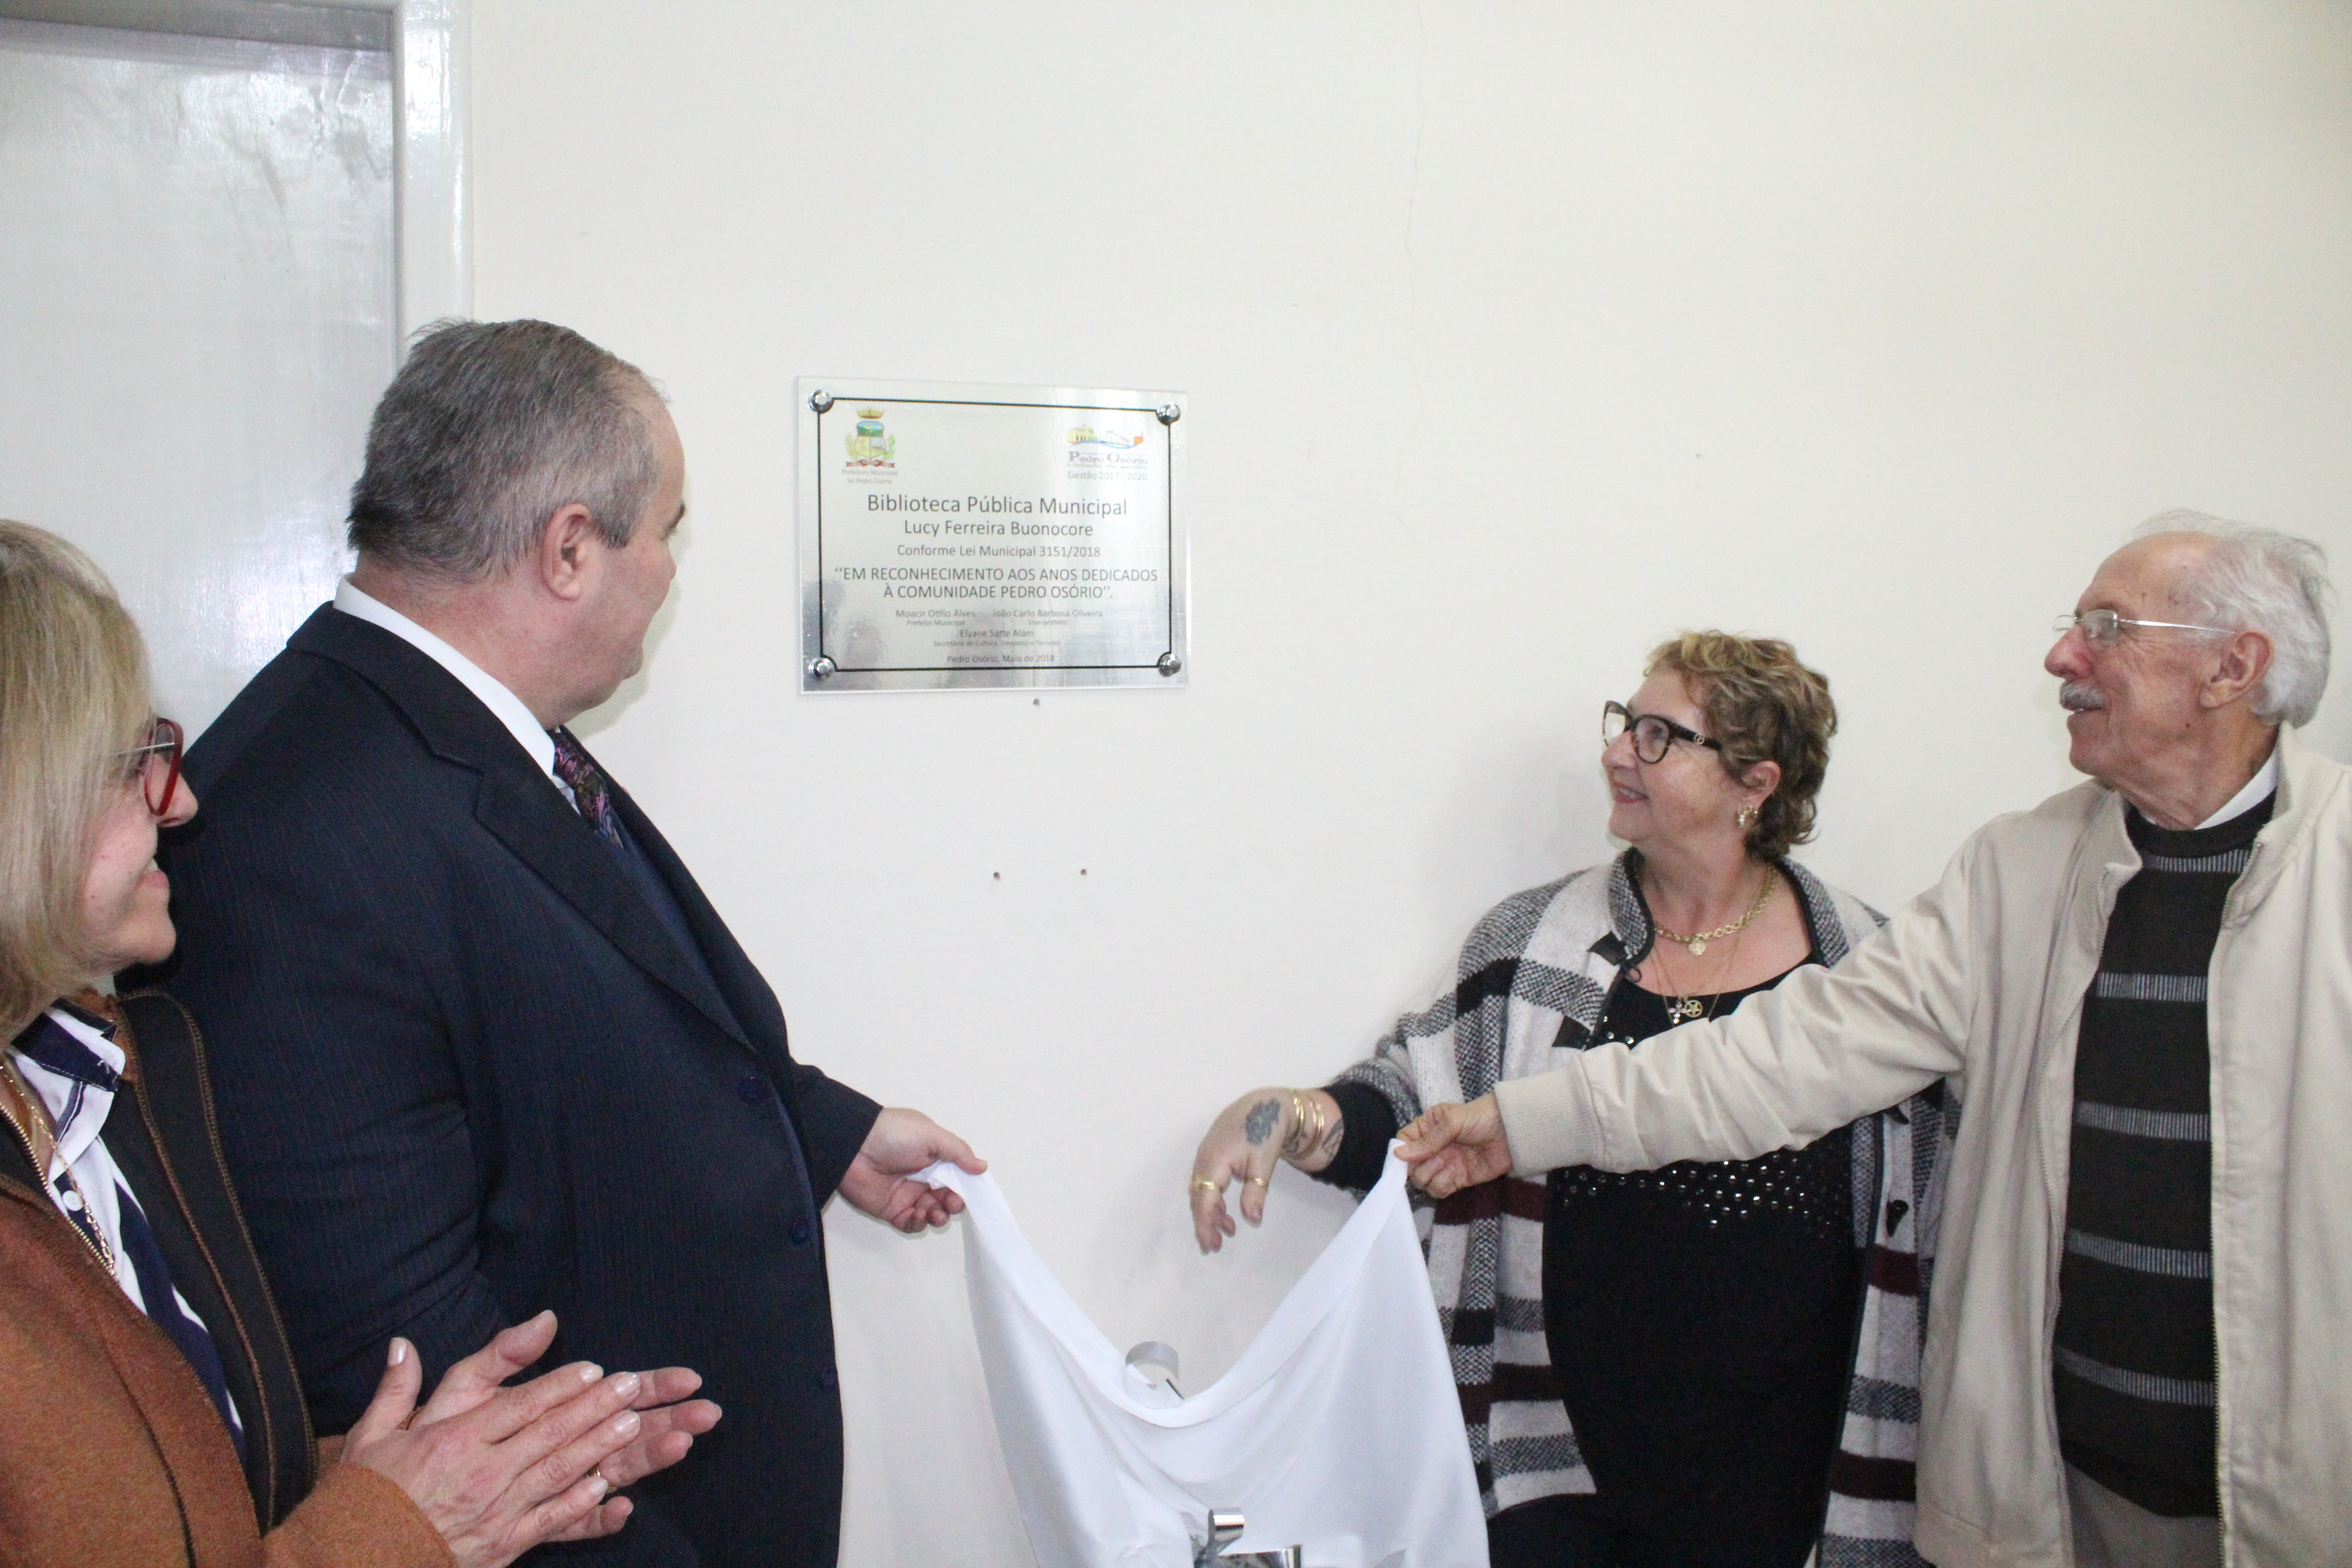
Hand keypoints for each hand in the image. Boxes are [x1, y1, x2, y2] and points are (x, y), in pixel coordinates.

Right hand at [343, 1317, 671, 1567]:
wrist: (350, 1563)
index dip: (560, 1385)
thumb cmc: (363, 1498)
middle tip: (632, 1386)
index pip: (518, 1406)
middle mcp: (480, 1474)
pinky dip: (580, 1505)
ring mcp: (495, 1512)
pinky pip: (549, 1522)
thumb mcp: (371, 1436)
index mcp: (452, 1441)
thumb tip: (404, 1342)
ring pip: (558, 1473)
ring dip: (599, 1447)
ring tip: (633, 1425)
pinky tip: (607, 1489)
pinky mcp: (501, 1547)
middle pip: (549, 1433)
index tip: (593, 1369)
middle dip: (595, 1407)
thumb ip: (396, 1388)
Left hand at [839, 1107, 985, 1231]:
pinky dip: (919, 1223)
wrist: (853, 1146)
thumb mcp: (931, 1135)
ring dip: (938, 1215)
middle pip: (947, 1197)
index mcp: (934, 1156)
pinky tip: (919, 1215)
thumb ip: (958, 1152)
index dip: (965, 1186)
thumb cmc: (893, 1135)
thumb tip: (982, 1167)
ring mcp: (907, 1194)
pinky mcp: (892, 1210)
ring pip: (932, 1212)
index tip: (968, 1192)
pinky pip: (911, 1222)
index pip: (957, 1176)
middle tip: (951, 1203)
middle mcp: (922, 1176)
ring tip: (934, 1212)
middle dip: (954, 1203)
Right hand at [1189, 1086, 1340, 1252]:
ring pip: (1201, 1191)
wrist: (1264, 1104)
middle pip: (1198, 1198)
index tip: (1211, 1245)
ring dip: (1211, 1212)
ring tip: (1228, 1230)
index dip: (1206, 1224)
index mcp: (1214, 1161)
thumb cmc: (1264, 1131)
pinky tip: (1226, 1209)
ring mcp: (1204, 1156)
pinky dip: (1213, 1198)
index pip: (1204, 1200)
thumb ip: (1255, 1191)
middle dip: (1204, 1223)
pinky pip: (1205, 1182)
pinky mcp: (1210, 1155)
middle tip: (1215, 1246)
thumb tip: (1251, 1219)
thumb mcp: (1263, 1163)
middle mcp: (1203, 1160)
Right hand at [1394, 1094, 1511, 1197]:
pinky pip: (1439, 1190)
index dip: (1400, 1152)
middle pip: (1409, 1167)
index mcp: (1427, 1127)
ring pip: (1423, 1181)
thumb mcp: (1452, 1122)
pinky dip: (1442, 1186)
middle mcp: (1433, 1147)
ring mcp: (1444, 1164)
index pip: (1403, 1141)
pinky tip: (1454, 1176)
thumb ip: (1427, 1141)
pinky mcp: (1457, 1179)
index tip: (1404, 1159)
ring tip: (1448, 1165)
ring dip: (1431, 1177)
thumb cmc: (1481, 1118)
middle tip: (1435, 1159)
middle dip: (1417, 1167)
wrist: (1512, 1133)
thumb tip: (1398, 1154)